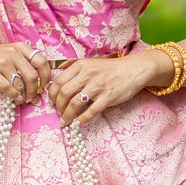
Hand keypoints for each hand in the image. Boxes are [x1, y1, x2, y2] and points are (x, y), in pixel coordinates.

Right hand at [0, 40, 50, 104]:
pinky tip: (16, 98)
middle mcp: (13, 53)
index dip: (46, 76)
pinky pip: (8, 88)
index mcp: (21, 47)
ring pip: (21, 84)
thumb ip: (25, 68)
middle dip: (35, 90)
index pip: (41, 61)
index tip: (44, 86)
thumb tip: (39, 90)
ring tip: (23, 99)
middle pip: (32, 76)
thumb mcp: (11, 54)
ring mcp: (2, 62)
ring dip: (25, 95)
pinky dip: (15, 96)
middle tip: (33, 97)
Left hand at [47, 49, 163, 125]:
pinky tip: (78, 123)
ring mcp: (98, 86)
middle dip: (58, 106)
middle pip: (64, 93)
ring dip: (67, 115)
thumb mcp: (90, 61)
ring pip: (75, 103)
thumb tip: (57, 71)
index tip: (52, 102)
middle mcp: (88, 75)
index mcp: (81, 66)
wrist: (133, 70)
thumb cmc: (110, 68)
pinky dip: (82, 119)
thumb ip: (74, 66)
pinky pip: (91, 111)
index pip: (59, 81)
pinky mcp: (108, 97)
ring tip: (65, 121)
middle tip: (58, 113)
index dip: (52, 94)